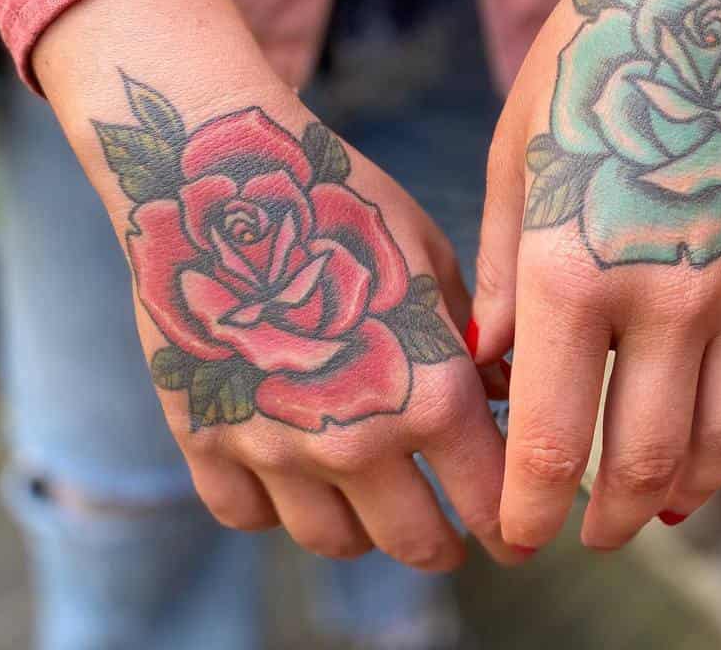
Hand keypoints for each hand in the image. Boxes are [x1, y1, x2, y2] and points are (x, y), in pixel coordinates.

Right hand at [34, 0, 520, 569]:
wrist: (217, 177)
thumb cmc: (342, 204)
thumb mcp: (427, 259)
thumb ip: (469, 340)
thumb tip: (502, 396)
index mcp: (425, 391)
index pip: (488, 495)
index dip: (513, 521)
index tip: (517, 529)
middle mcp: (353, 436)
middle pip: (416, 542)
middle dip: (447, 543)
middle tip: (454, 530)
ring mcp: (271, 446)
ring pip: (334, 543)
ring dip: (369, 532)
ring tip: (380, 501)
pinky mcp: (203, 437)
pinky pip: (248, 516)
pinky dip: (280, 507)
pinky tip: (297, 470)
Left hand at [473, 0, 720, 550]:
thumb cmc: (597, 54)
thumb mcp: (521, 153)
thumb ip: (508, 274)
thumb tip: (493, 367)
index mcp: (578, 262)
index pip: (553, 434)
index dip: (532, 505)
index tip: (518, 535)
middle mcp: (674, 287)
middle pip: (648, 455)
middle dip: (607, 513)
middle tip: (585, 532)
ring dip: (688, 484)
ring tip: (652, 501)